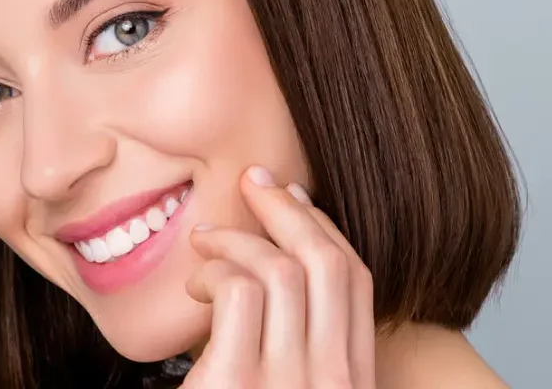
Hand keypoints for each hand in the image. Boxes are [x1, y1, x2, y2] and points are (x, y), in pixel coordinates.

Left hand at [180, 165, 375, 387]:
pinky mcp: (238, 381)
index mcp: (352, 379)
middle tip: (251, 183)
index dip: (324, 226)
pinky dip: (214, 271)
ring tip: (204, 240)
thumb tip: (284, 255)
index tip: (292, 197)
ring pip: (281, 270)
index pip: (356, 281)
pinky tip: (195, 285)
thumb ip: (301, 341)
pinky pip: (239, 292)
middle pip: (326, 264)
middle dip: (286, 209)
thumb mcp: (292, 383)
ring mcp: (289, 383)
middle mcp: (333, 381)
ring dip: (236, 239)